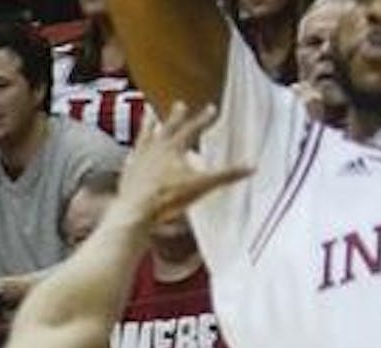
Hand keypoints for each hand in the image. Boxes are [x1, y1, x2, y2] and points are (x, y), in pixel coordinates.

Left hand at [113, 102, 251, 228]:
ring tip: (149, 114)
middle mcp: (155, 147)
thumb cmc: (168, 197)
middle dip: (176, 116)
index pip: (193, 128)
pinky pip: (132, 156)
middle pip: (168, 127)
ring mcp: (139, 158)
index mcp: (174, 147)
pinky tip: (133, 152)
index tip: (212, 108)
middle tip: (179, 104)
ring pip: (146, 135)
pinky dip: (135, 151)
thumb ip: (227, 176)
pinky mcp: (128, 172)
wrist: (137, 209)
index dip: (204, 118)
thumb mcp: (202, 185)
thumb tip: (251, 167)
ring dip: (149, 124)